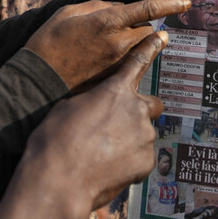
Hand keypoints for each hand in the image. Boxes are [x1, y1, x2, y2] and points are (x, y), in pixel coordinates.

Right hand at [22, 31, 166, 210]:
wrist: (58, 182)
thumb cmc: (54, 141)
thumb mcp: (67, 107)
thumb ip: (92, 99)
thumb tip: (98, 104)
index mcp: (115, 90)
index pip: (138, 61)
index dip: (151, 47)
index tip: (163, 37)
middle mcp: (137, 109)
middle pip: (152, 104)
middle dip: (141, 111)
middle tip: (119, 125)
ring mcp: (145, 137)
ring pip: (144, 134)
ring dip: (131, 140)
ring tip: (103, 154)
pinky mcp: (147, 162)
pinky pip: (142, 157)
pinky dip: (130, 161)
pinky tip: (108, 169)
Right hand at [25, 0, 189, 89]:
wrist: (36, 81)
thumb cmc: (49, 43)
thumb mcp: (69, 13)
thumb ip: (99, 7)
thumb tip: (120, 10)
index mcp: (108, 22)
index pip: (148, 9)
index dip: (170, 4)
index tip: (186, 3)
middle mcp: (119, 44)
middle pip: (147, 31)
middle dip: (139, 27)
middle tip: (115, 30)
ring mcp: (119, 65)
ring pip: (140, 50)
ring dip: (132, 45)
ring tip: (105, 48)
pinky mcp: (115, 82)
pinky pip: (129, 67)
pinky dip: (122, 62)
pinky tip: (100, 63)